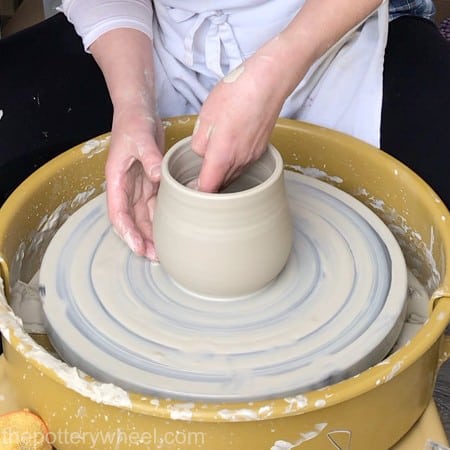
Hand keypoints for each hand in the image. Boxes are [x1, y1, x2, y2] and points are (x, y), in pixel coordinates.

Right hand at [105, 105, 163, 259]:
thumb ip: (147, 156)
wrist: (139, 111)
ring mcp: (139, 187)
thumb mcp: (140, 137)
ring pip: (144, 217)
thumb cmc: (133, 122)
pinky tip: (172, 230)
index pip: (118, 213)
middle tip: (155, 257)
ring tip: (164, 251)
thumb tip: (155, 176)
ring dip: (152, 234)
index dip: (127, 232)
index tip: (138, 247)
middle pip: (132, 221)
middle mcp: (126, 188)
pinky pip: (155, 206)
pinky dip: (161, 219)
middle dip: (141, 240)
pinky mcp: (151, 183)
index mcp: (116, 180)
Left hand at [191, 54, 287, 191]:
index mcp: (222, 157)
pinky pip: (243, 166)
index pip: (208, 189)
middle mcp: (239, 163)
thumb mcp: (205, 118)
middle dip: (209, 186)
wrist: (267, 84)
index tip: (189, 189)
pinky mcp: (259, 151)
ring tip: (211, 165)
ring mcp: (251, 158)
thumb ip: (199, 144)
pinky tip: (228, 151)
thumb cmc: (235, 95)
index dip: (197, 192)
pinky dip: (233, 165)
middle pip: (221, 186)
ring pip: (233, 177)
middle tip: (196, 179)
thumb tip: (201, 156)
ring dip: (221, 175)